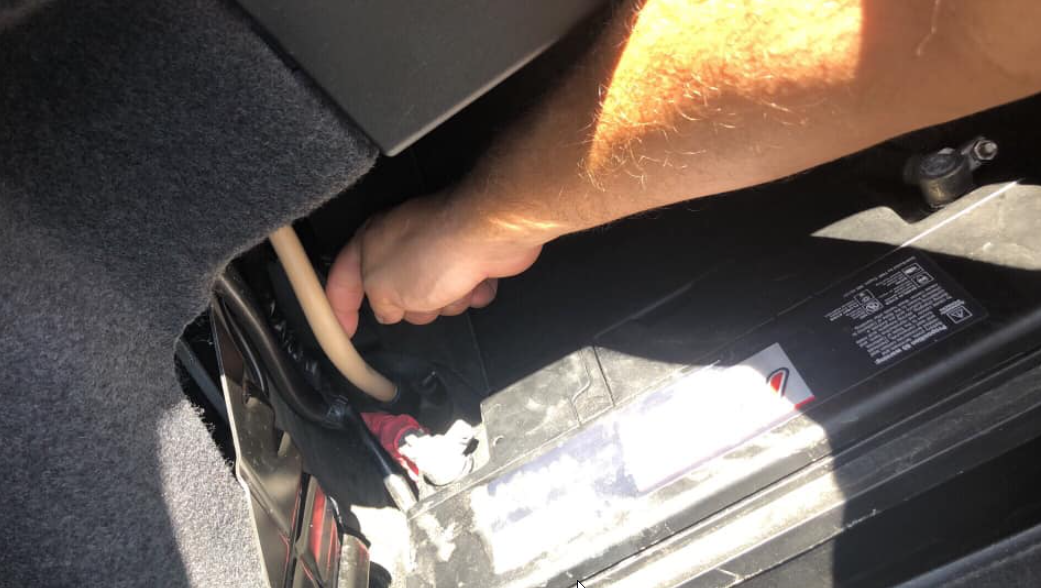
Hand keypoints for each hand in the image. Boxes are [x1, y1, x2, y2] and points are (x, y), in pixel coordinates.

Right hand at [326, 193, 542, 335]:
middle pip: (397, 296)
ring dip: (446, 301)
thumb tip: (387, 311)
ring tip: (453, 284)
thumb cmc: (433, 253)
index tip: (344, 330)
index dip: (339, 306)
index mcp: (371, 242)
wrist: (489, 235)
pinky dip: (472, 293)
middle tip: (419, 297)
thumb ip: (378, 304)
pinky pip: (464, 293)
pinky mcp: (470, 256)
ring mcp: (438, 249)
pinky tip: (476, 281)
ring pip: (434, 299)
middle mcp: (404, 243)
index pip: (343, 277)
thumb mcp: (383, 288)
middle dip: (412, 307)